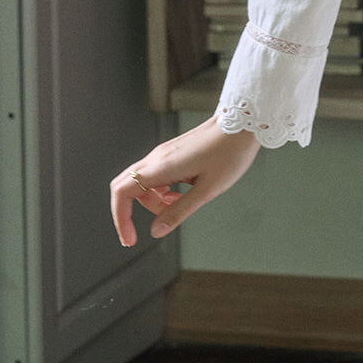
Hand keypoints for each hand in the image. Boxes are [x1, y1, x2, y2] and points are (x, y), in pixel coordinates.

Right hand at [111, 114, 259, 245]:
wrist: (242, 124)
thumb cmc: (230, 153)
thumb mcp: (207, 190)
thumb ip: (179, 212)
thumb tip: (156, 231)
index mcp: (162, 166)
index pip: (122, 192)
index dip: (120, 218)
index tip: (130, 238)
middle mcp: (157, 157)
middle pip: (127, 187)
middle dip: (134, 211)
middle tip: (154, 226)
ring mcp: (164, 153)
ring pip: (143, 183)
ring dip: (155, 201)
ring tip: (179, 206)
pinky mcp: (173, 153)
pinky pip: (157, 176)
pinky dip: (163, 191)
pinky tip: (183, 194)